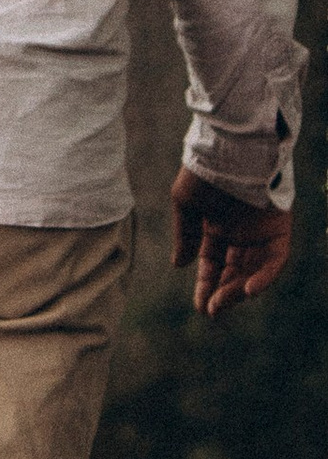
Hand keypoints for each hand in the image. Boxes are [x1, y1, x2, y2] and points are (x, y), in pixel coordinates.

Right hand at [170, 166, 293, 316]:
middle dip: (223, 293)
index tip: (201, 306)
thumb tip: (180, 266)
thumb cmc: (203, 171)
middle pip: (234, 273)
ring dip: (239, 289)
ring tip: (223, 302)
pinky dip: (264, 277)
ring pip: (253, 271)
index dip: (206, 286)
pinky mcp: (279, 230)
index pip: (213, 266)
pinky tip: (248, 289)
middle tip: (212, 310)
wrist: (229, 149)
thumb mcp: (185, 203)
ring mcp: (261, 234)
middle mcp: (240, 235)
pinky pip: (274, 261)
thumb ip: (185, 235)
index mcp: (216, 229)